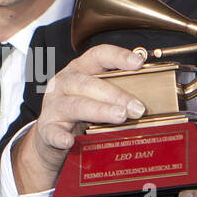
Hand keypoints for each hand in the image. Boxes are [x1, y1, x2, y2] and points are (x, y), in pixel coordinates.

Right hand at [13, 43, 146, 193]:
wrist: (49, 138)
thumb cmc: (79, 113)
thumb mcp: (96, 97)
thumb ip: (117, 94)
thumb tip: (150, 101)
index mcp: (79, 70)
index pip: (97, 55)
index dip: (117, 56)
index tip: (138, 63)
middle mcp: (64, 84)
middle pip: (88, 83)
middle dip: (116, 94)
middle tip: (137, 107)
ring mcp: (53, 106)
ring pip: (75, 105)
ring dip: (99, 110)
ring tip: (120, 117)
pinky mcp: (46, 129)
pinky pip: (53, 132)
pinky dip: (61, 137)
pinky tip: (69, 141)